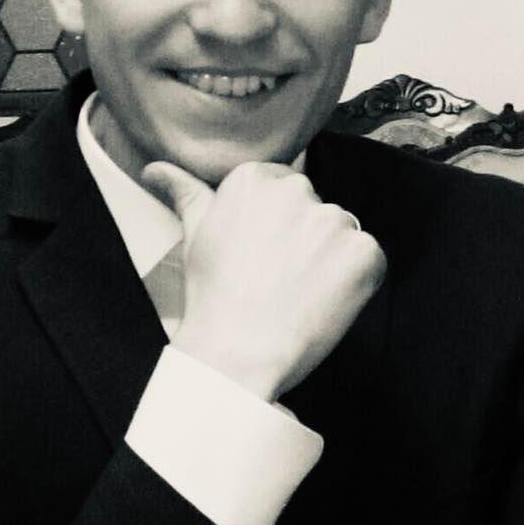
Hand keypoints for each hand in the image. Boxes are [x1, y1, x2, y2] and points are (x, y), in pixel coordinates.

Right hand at [141, 160, 385, 401]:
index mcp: (254, 178)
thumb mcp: (194, 237)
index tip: (261, 259)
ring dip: (330, 261)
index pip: (282, 191)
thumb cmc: (213, 299)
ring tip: (298, 296)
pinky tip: (323, 304)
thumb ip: (185, 193)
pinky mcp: (365, 251)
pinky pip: (368, 260)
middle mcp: (295, 189)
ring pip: (341, 234)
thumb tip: (155, 170)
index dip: (275, 230)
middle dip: (304, 241)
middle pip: (313, 208)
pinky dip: (355, 283)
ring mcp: (334, 219)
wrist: (238, 355)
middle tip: (278, 281)